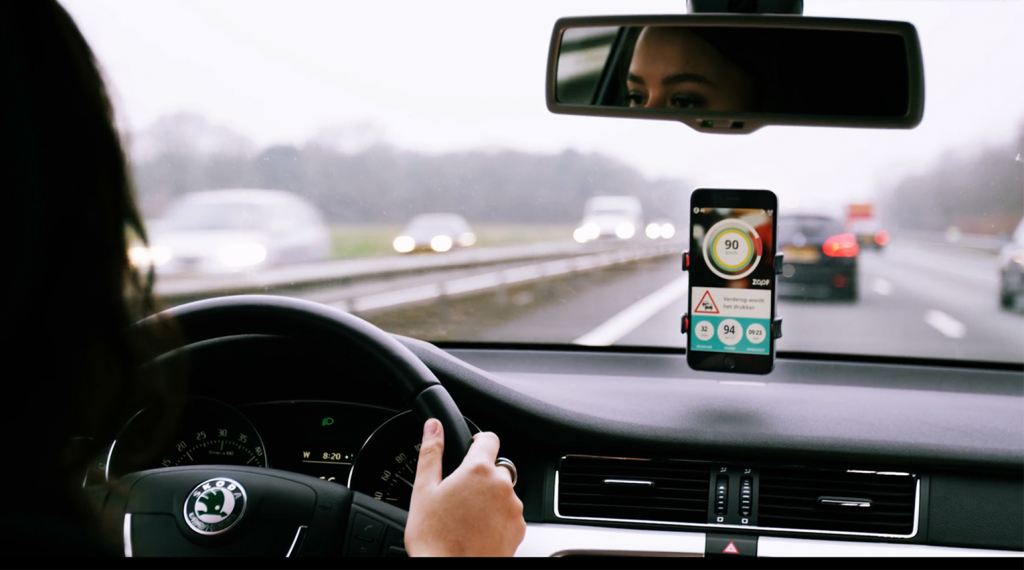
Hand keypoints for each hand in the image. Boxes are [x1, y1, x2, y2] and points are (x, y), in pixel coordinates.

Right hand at [404, 418, 525, 555]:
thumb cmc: (435, 538)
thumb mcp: (424, 490)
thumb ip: (431, 453)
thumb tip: (433, 426)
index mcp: (478, 470)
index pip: (489, 438)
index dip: (478, 441)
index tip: (471, 448)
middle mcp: (502, 486)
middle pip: (496, 468)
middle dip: (480, 476)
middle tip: (459, 495)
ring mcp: (513, 509)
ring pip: (504, 492)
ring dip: (490, 498)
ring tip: (466, 516)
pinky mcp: (519, 529)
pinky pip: (510, 514)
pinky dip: (498, 518)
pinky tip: (478, 529)